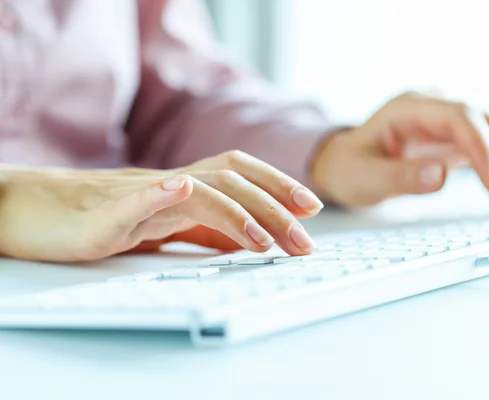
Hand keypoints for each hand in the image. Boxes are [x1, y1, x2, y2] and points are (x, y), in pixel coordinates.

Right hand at [0, 151, 322, 261]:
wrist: (32, 211)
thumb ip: (204, 230)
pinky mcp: (102, 215)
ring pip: (194, 190)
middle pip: (229, 179)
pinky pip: (132, 200)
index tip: (312, 207)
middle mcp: (166, 184)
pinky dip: (159, 194)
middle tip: (305, 238)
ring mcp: (135, 196)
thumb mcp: (164, 227)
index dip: (278, 184)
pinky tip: (183, 189)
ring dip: (235, 212)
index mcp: (181, 187)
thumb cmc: (98, 219)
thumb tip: (249, 239)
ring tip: (265, 239)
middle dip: (274, 205)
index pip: (239, 174)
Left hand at [311, 92, 488, 214]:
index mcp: (410, 108)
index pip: (460, 118)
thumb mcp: (364, 177)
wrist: (343, 164)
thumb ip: (400, 177)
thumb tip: (441, 175)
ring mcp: (448, 124)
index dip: (484, 148)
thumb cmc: (349, 168)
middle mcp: (435, 109)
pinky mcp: (456, 142)